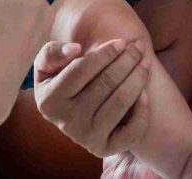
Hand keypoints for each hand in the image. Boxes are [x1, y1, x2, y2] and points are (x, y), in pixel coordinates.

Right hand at [34, 38, 151, 157]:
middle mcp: (67, 122)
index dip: (105, 53)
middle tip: (138, 47)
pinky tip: (144, 93)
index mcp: (49, 101)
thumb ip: (53, 52)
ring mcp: (87, 138)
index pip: (82, 69)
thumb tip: (75, 49)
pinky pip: (131, 131)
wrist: (69, 114)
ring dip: (137, 78)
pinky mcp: (105, 149)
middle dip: (126, 60)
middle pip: (105, 83)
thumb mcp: (46, 65)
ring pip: (120, 102)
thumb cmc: (60, 80)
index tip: (121, 42)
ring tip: (145, 63)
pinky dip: (142, 111)